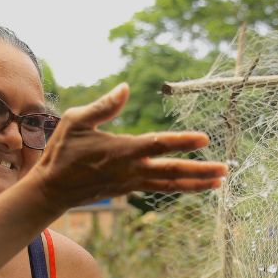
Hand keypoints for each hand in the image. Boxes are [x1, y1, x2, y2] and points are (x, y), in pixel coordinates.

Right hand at [29, 83, 226, 210]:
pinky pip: (159, 187)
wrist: (52, 190)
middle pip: (172, 171)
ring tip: (218, 182)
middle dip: (200, 171)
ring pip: (169, 184)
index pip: (159, 144)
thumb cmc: (62, 152)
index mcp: (122, 150)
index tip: (204, 139)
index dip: (183, 141)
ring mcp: (131, 183)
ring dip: (195, 183)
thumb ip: (104, 106)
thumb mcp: (76, 121)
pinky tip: (191, 184)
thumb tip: (126, 87)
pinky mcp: (128, 190)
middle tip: (225, 171)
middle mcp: (131, 170)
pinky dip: (177, 186)